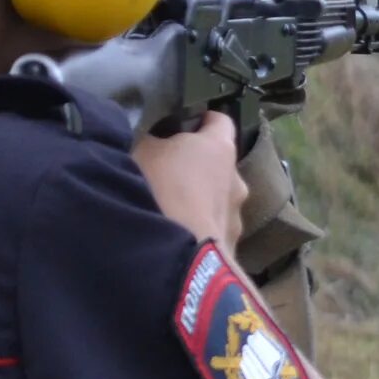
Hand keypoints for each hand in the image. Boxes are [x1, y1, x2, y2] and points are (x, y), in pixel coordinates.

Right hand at [135, 114, 247, 259]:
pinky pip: (211, 234)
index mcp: (220, 148)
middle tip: (166, 175)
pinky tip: (175, 241)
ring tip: (168, 214)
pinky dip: (197, 233)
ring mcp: (236, 217)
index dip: (200, 120)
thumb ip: (150, 139)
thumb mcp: (141, 151)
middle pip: (218, 165)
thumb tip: (152, 137)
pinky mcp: (230, 249)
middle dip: (196, 168)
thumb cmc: (160, 191)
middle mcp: (237, 180)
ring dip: (198, 205)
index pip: (219, 121)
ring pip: (216, 203)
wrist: (178, 257)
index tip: (181, 125)